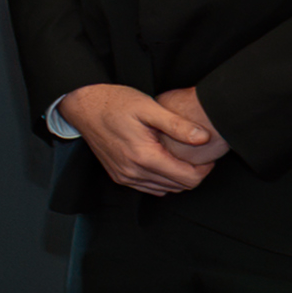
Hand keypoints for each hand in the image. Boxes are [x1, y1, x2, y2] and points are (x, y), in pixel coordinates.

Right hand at [58, 82, 216, 194]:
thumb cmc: (115, 102)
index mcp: (144, 157)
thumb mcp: (149, 107)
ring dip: (178, 177)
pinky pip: (149, 187)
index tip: (208, 154)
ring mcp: (125, 176)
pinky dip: (162, 179)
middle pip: (179, 186)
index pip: (188, 178)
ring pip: (165, 189)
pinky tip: (164, 161)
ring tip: (181, 156)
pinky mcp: (119, 176)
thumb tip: (204, 138)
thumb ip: (177, 125)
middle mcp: (134, 172)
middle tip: (197, 154)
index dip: (205, 169)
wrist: (83, 106)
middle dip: (193, 173)